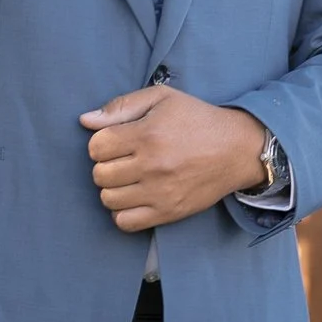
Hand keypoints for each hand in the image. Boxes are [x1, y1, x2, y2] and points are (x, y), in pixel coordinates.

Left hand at [80, 85, 266, 232]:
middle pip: (100, 174)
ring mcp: (160, 192)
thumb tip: (85, 120)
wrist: (236, 149)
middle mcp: (152, 165)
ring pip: (108, 199)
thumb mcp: (162, 99)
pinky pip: (125, 222)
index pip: (97, 147)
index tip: (116, 141)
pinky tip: (134, 197)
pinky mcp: (168, 213)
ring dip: (113, 188)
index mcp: (148, 134)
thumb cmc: (197, 119)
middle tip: (123, 160)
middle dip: (106, 165)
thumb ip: (121, 106)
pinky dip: (122, 212)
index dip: (101, 143)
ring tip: (129, 178)